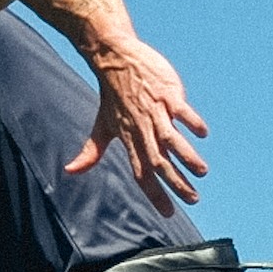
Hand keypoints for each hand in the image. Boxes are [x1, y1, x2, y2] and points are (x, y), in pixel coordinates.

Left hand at [66, 35, 207, 214]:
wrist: (114, 58)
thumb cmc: (111, 96)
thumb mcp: (102, 126)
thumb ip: (91, 152)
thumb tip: (70, 171)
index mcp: (129, 139)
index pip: (141, 173)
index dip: (154, 194)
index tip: (170, 213)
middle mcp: (143, 129)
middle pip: (159, 162)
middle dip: (176, 183)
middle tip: (193, 200)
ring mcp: (155, 111)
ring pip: (171, 139)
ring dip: (186, 156)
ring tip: (202, 172)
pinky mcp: (167, 93)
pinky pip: (181, 110)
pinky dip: (191, 122)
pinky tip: (202, 134)